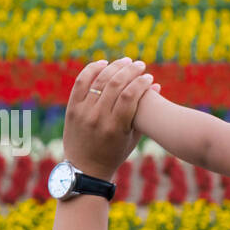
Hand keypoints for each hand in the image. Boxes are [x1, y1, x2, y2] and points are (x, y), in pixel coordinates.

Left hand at [62, 58, 159, 179]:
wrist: (85, 168)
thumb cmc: (115, 154)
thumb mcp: (133, 137)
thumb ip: (143, 112)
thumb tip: (157, 87)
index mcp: (115, 127)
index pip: (129, 95)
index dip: (141, 82)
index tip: (149, 77)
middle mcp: (98, 118)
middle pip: (115, 84)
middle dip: (130, 71)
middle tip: (140, 65)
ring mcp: (83, 112)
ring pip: (99, 81)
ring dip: (114, 67)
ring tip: (125, 62)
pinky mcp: (72, 108)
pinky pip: (81, 82)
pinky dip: (92, 70)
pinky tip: (104, 64)